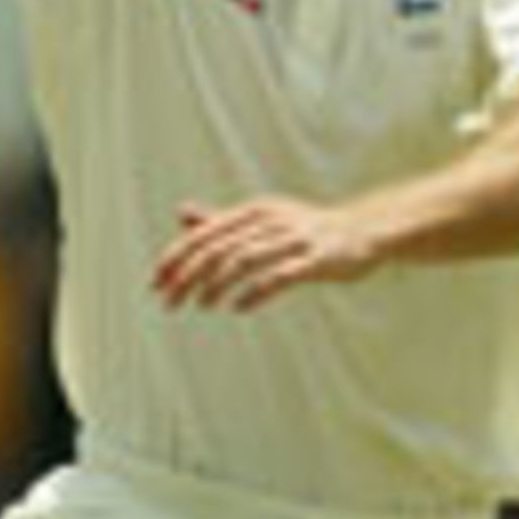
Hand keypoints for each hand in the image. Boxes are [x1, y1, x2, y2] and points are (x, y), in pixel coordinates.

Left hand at [153, 197, 376, 313]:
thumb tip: (181, 214)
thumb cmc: (305, 229)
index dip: (176, 257)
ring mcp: (295, 238)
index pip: (204, 234)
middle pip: (218, 247)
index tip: (155, 282)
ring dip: (216, 284)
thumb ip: (221, 220)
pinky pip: (280, 276)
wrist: (363, 229)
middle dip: (188, 275)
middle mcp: (270, 220)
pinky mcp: (316, 259)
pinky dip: (255, 292)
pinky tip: (238, 307)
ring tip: (201, 304)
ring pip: (244, 260)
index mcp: (254, 211)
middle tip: (168, 301)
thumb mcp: (262, 219)